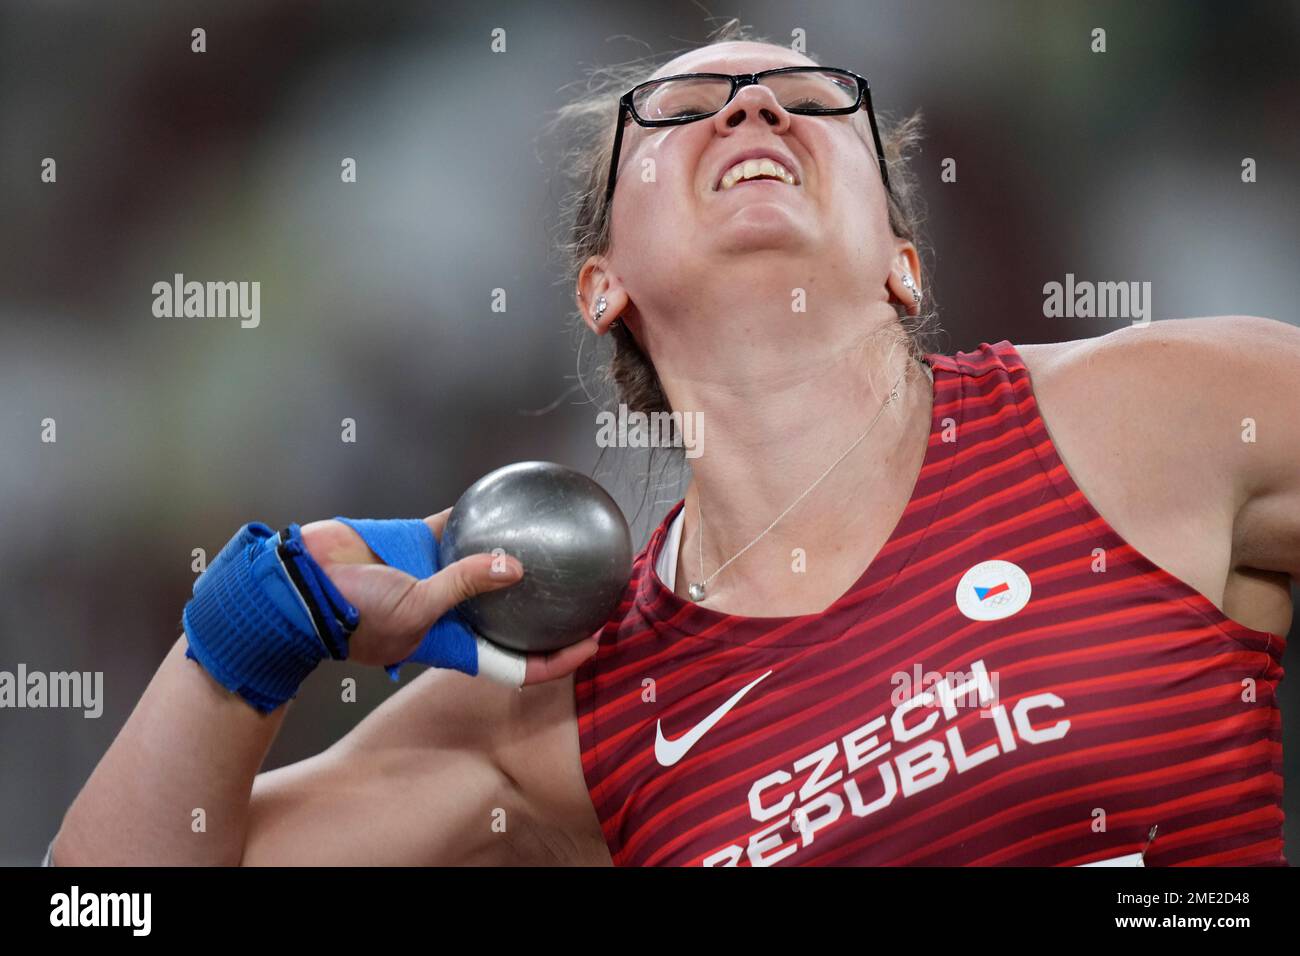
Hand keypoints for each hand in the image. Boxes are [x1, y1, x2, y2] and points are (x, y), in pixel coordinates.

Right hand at [299, 509, 598, 684]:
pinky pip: (457, 527)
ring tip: (555, 536)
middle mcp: (450, 613)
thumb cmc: (351, 613)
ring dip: (515, 553)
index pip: (515, 662)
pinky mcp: (418, 544)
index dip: (554, 658)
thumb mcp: (415, 608)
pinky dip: (479, 515)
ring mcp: (435, 577)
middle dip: (546, 607)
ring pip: (488, 565)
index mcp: (452, 644)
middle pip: (510, 616)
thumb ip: (464, 585)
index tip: (591, 645)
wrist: (300, 582)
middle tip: (586, 588)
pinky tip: (506, 496)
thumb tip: (515, 566)